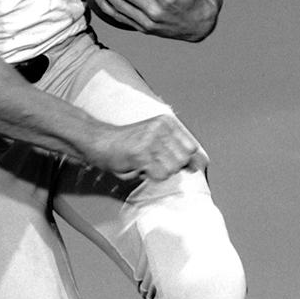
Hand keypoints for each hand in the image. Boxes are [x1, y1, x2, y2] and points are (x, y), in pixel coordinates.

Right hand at [90, 112, 207, 180]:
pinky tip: (139, 167)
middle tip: (153, 162)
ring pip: (172, 169)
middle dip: (170, 167)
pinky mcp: (141, 153)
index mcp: (167, 122)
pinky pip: (160, 175)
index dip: (184, 160)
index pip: (191, 148)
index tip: (171, 163)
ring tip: (145, 163)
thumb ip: (176, 149)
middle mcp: (161, 128)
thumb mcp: (155, 139)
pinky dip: (150, 176)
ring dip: (159, 172)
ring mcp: (151, 140)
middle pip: (183, 160)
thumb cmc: (127, 144)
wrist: (99, 141)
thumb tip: (199, 165)